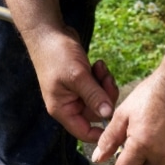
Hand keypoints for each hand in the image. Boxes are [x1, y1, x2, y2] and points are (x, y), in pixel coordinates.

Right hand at [31, 28, 118, 142]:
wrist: (48, 31)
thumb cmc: (57, 54)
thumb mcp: (77, 76)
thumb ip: (94, 96)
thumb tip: (108, 115)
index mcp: (63, 110)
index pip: (84, 133)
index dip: (101, 133)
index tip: (116, 122)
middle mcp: (69, 105)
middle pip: (97, 114)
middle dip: (105, 97)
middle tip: (106, 79)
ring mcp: (76, 94)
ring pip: (100, 100)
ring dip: (105, 84)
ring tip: (101, 67)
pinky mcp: (82, 83)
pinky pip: (99, 88)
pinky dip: (102, 77)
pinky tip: (98, 64)